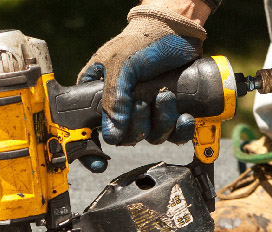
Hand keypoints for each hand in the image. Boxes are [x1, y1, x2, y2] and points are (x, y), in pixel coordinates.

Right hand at [77, 5, 206, 171]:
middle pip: (124, 138)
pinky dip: (180, 130)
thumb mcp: (122, 65)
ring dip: (161, 123)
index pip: (87, 129)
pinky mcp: (168, 111)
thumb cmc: (143, 39)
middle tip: (144, 103)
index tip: (98, 161)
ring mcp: (145, 110)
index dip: (89, 150)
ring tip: (167, 98)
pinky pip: (172, 135)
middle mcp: (121, 106)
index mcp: (98, 95)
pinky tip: (184, 117)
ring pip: (150, 136)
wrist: (178, 29)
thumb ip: (114, 97)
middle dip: (139, 126)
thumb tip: (112, 134)